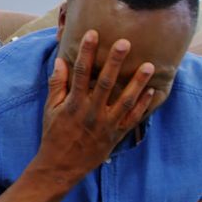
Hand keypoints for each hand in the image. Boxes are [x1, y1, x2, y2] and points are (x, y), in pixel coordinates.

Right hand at [36, 30, 154, 184]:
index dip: (86, 52)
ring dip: (137, 83)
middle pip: (106, 83)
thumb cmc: (54, 135)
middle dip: (115, 61)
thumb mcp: (50, 109)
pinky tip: (150, 92)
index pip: (81, 73)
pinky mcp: (115, 135)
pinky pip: (131, 119)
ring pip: (125, 101)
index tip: (92, 34)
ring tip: (148, 66)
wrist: (61, 167)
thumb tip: (60, 61)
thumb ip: (57, 84)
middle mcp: (91, 113)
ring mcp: (105, 125)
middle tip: (125, 42)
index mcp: (73, 104)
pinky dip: (142, 106)